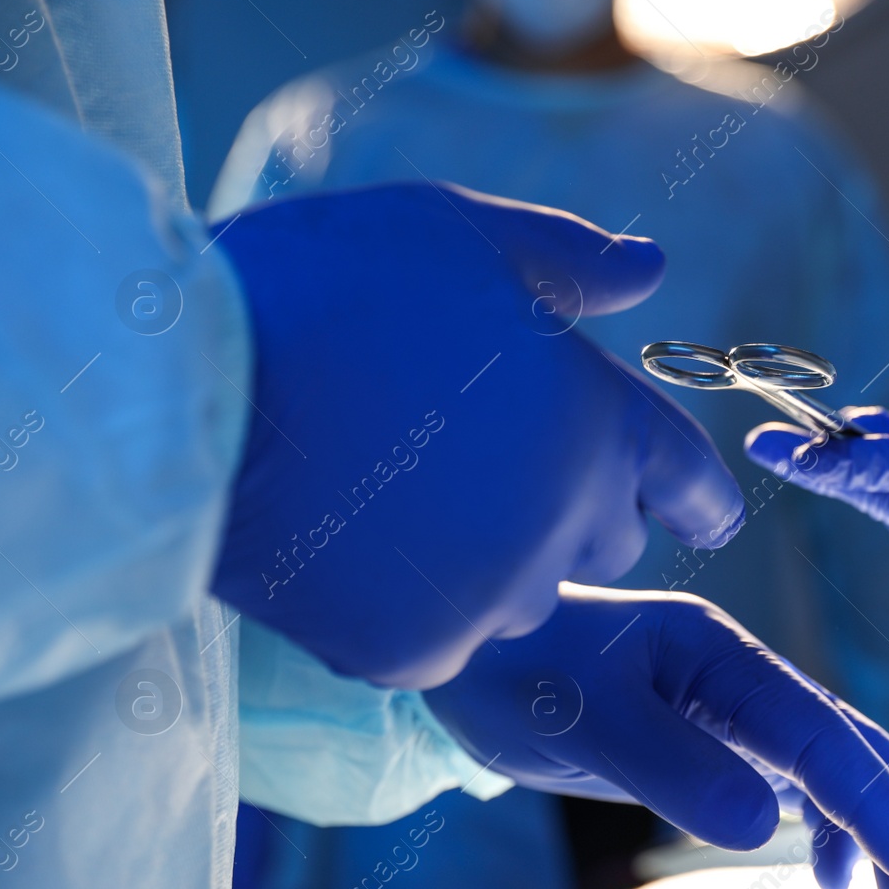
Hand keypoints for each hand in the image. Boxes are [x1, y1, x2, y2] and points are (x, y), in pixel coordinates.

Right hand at [210, 184, 743, 687]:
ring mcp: (494, 598)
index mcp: (597, 420)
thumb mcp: (459, 235)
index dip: (697, 495)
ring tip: (404, 498)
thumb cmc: (328, 288)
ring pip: (525, 595)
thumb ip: (570, 261)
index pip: (690, 482)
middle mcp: (567, 522)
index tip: (700, 510)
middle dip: (576, 506)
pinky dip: (411, 604)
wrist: (188, 392)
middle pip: (608, 538)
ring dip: (492, 560)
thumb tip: (650, 271)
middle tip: (489, 461)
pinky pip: (441, 639)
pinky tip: (356, 548)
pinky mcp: (418, 653)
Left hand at [423, 584, 888, 888]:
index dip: (880, 807)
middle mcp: (743, 676)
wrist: (472, 647)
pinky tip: (838, 878)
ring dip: (886, 835)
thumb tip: (768, 827)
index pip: (825, 739)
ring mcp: (733, 704)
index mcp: (723, 659)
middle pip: (855, 751)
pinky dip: (832, 830)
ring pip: (835, 771)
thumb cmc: (512, 668)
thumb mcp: (582, 718)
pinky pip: (796, 782)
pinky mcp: (713, 733)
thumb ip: (670, 765)